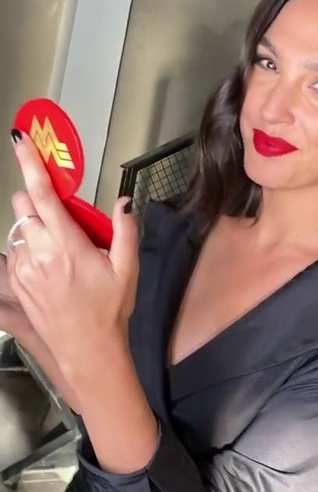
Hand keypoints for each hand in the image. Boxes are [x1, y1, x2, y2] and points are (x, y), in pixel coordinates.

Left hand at [6, 132, 138, 383]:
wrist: (87, 350)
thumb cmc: (109, 309)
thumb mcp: (127, 269)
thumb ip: (125, 230)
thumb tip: (124, 202)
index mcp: (66, 244)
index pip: (41, 195)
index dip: (30, 164)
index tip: (21, 141)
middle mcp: (38, 252)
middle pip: (23, 205)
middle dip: (37, 201)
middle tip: (62, 218)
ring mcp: (23, 269)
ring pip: (18, 228)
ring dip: (35, 226)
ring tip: (61, 250)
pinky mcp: (16, 283)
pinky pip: (15, 251)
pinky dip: (29, 247)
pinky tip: (51, 267)